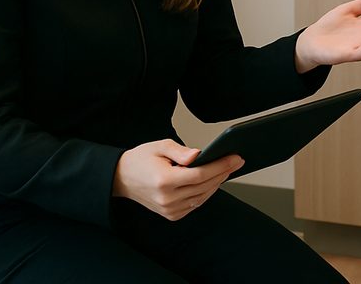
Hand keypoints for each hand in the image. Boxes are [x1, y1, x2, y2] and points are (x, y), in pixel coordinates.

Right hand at [112, 139, 242, 220]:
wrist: (122, 178)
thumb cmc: (141, 159)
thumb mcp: (160, 146)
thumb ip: (181, 151)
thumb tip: (200, 155)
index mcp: (164, 181)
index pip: (200, 174)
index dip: (221, 165)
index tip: (235, 157)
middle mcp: (167, 199)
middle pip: (204, 186)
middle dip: (224, 172)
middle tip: (238, 160)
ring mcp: (169, 209)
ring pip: (202, 196)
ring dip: (218, 183)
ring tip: (229, 169)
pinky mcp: (171, 215)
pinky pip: (196, 204)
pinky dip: (207, 192)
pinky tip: (214, 181)